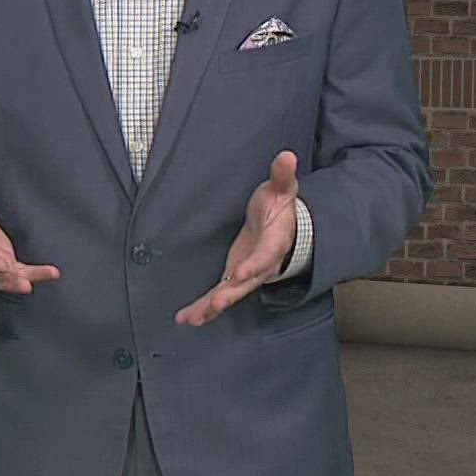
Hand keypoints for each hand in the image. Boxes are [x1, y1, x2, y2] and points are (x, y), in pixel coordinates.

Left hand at [175, 150, 298, 325]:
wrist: (286, 226)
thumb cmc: (281, 206)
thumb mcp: (282, 188)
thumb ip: (282, 175)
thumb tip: (287, 156)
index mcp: (274, 244)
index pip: (264, 257)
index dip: (253, 266)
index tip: (240, 274)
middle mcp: (261, 265)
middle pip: (245, 283)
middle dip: (228, 295)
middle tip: (212, 306)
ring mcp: (247, 273)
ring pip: (230, 294)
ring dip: (211, 308)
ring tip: (191, 319)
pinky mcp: (235, 276)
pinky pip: (220, 294)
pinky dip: (205, 307)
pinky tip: (188, 317)